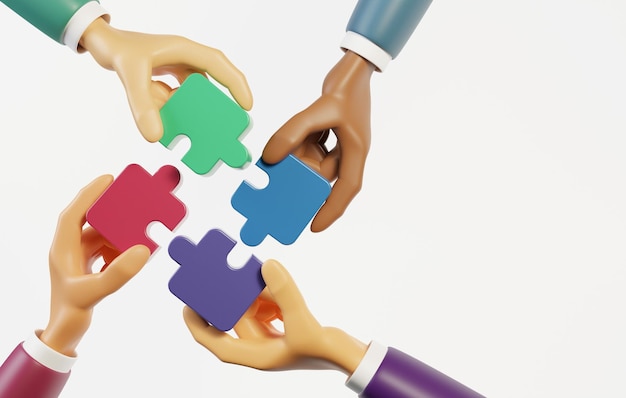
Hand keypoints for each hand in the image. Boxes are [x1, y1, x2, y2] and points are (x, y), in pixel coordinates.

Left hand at [39, 175, 150, 355]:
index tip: (109, 178)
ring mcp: (78, 255)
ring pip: (102, 233)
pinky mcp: (88, 264)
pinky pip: (107, 246)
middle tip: (134, 200)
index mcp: (62, 248)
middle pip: (91, 219)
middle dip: (113, 210)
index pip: (74, 212)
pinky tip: (130, 255)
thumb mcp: (93, 292)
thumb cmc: (69, 313)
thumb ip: (117, 273)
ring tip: (138, 234)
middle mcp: (69, 247)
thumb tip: (142, 250)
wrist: (64, 332)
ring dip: (120, 233)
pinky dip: (120, 247)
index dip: (91, 193)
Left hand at [79, 17, 252, 141]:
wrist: (100, 42)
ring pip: (193, 94)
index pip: (218, 65)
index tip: (246, 107)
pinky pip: (178, 98)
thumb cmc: (117, 48)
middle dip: (212, 106)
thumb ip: (142, 105)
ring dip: (186, 110)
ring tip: (182, 124)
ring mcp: (178, 68)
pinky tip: (159, 112)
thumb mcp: (129, 75)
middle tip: (217, 127)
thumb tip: (155, 137)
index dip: (236, 85)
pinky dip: (171, 108)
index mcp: (184, 49)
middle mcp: (185, 58)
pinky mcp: (169, 78)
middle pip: (211, 84)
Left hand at [183, 259, 366, 373]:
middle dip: (232, 299)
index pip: (218, 344)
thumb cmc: (325, 350)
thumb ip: (285, 293)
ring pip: (254, 311)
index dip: (198, 327)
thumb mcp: (302, 321)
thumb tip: (267, 264)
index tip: (186, 307)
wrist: (350, 356)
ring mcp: (275, 338)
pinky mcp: (287, 329)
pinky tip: (277, 283)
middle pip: (236, 321)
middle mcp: (262, 348)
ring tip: (258, 274)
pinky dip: (272, 296)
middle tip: (220, 276)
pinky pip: (270, 308)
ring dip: (257, 295)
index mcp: (257, 356)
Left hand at [262, 50, 374, 231]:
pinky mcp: (330, 134)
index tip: (314, 227)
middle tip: (279, 188)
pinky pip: (310, 148)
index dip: (331, 210)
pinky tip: (283, 143)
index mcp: (356, 151)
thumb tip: (271, 157)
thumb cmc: (346, 89)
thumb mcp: (320, 110)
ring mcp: (339, 144)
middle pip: (324, 176)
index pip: (346, 189)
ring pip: (314, 161)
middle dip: (303, 180)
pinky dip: (298, 146)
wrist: (353, 67)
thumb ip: (294, 132)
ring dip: (297, 158)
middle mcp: (348, 152)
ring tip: (277, 157)